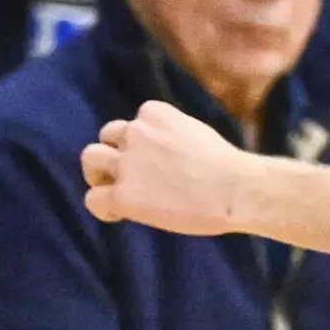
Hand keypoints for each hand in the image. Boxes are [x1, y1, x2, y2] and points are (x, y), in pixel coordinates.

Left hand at [82, 99, 251, 234]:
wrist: (238, 191)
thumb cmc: (233, 170)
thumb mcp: (198, 135)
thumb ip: (174, 139)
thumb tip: (167, 160)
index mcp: (155, 113)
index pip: (136, 122)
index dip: (141, 143)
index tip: (157, 160)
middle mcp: (135, 132)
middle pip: (107, 135)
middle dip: (113, 153)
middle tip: (126, 174)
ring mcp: (127, 163)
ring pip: (91, 159)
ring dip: (100, 173)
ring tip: (116, 192)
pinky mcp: (125, 195)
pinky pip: (95, 198)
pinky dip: (103, 207)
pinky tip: (119, 215)